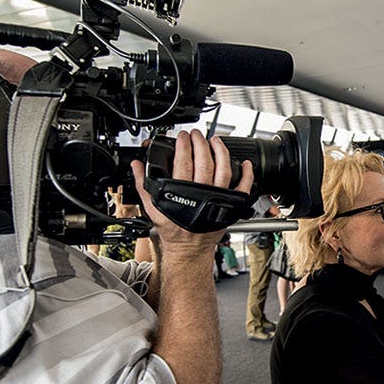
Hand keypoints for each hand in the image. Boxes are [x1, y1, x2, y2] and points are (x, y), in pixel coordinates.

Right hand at [130, 130, 253, 258]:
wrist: (189, 249)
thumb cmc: (173, 229)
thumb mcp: (153, 208)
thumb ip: (143, 185)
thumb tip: (136, 166)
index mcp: (181, 193)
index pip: (183, 162)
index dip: (183, 146)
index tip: (182, 136)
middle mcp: (201, 194)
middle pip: (204, 162)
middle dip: (200, 143)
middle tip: (196, 134)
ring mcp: (218, 199)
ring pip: (223, 170)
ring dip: (220, 152)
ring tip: (215, 140)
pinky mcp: (230, 205)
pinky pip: (243, 187)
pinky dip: (247, 174)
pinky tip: (245, 163)